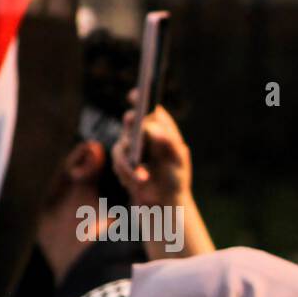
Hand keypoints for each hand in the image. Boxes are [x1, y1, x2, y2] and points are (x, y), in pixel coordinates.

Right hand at [111, 89, 192, 208]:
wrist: (167, 202)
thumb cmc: (176, 177)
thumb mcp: (178, 161)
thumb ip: (168, 143)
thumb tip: (152, 127)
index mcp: (158, 128)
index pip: (148, 108)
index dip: (140, 99)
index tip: (137, 95)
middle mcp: (141, 134)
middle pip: (130, 121)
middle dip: (131, 122)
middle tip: (134, 119)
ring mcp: (129, 148)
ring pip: (122, 146)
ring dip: (131, 163)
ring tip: (144, 178)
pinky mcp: (122, 163)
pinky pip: (119, 165)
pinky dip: (129, 175)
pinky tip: (141, 183)